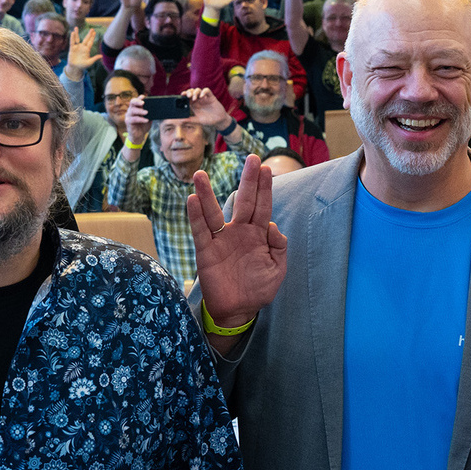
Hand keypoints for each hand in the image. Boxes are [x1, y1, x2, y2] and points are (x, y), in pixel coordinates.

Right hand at [67, 26, 101, 71]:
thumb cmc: (83, 65)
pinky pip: (72, 42)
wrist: (75, 68)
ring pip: (77, 39)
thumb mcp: (89, 62)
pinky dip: (72, 38)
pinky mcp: (72, 49)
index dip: (92, 37)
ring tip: (76, 27)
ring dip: (77, 33)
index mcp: (87, 50)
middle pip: (86, 39)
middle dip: (89, 34)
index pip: (90, 42)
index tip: (94, 32)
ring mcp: (77, 47)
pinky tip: (72, 33)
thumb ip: (94, 58)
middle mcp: (82, 47)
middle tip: (92, 29)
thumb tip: (101, 56)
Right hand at [124, 96, 151, 142]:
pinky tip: (146, 120)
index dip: (139, 98)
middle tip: (143, 103)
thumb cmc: (143, 126)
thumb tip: (157, 108)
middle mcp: (130, 110)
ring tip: (146, 112)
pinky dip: (140, 119)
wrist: (139, 136)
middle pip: (132, 103)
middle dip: (138, 102)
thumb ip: (150, 113)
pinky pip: (133, 119)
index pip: (135, 100)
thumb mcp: (148, 118)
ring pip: (132, 110)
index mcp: (135, 108)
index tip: (143, 97)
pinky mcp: (128, 122)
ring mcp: (128, 116)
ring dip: (140, 111)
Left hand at [185, 86, 232, 132]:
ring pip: (198, 90)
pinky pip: (207, 90)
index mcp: (194, 104)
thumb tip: (181, 121)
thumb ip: (190, 120)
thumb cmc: (208, 120)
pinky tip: (202, 96)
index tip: (182, 95)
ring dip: (195, 92)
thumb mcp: (198, 121)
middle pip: (192, 92)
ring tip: (194, 98)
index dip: (184, 95)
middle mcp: (198, 100)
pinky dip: (204, 92)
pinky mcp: (211, 97)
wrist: (219, 120)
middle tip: (188, 96)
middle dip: (189, 92)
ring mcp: (204, 98)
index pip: (187, 97)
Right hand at [188, 155, 288, 329]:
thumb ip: (279, 248)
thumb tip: (273, 227)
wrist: (237, 310)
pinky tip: (191, 200)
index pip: (262, 206)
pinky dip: (195, 216)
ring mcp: (221, 239)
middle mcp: (239, 231)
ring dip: (207, 194)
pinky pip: (200, 231)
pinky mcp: (206, 251)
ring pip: (213, 212)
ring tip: (200, 175)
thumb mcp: (277, 270)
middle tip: (253, 159)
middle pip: (244, 201)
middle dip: (249, 181)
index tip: (267, 168)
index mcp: (258, 234)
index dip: (265, 188)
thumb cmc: (257, 289)